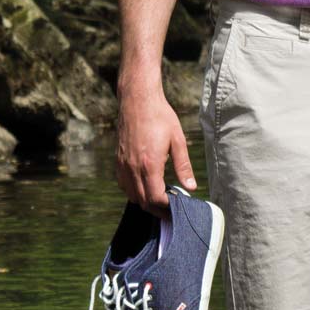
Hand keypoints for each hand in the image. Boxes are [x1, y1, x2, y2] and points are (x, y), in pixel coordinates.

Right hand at [114, 76, 194, 209]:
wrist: (138, 99)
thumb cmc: (160, 116)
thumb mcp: (178, 140)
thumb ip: (183, 166)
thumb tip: (191, 187)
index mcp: (150, 164)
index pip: (156, 199)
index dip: (166, 208)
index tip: (176, 208)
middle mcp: (133, 168)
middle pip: (143, 201)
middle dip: (157, 209)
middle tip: (170, 209)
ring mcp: (123, 164)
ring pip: (131, 195)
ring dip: (144, 200)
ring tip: (159, 197)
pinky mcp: (118, 160)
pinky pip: (123, 184)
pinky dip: (133, 190)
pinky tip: (145, 184)